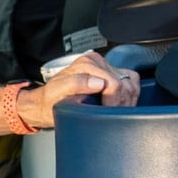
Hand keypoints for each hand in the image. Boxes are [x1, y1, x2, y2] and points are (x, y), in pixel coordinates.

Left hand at [19, 51, 139, 128]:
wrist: (45, 104)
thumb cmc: (50, 101)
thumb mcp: (57, 93)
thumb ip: (76, 84)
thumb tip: (99, 83)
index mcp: (86, 64)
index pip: (114, 84)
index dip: (113, 103)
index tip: (105, 113)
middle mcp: (97, 62)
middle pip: (125, 84)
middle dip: (121, 103)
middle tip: (109, 114)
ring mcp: (105, 67)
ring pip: (132, 83)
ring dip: (127, 100)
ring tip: (114, 111)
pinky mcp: (111, 74)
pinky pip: (132, 82)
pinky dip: (131, 95)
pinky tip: (121, 104)